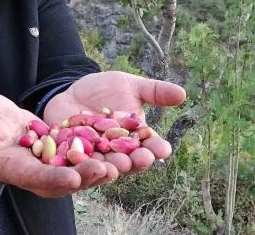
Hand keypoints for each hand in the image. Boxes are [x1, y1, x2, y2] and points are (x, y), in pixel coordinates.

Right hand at [0, 92, 117, 197]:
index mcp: (11, 166)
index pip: (33, 176)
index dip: (53, 178)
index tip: (73, 178)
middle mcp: (34, 171)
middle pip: (63, 179)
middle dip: (85, 177)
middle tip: (107, 170)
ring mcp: (49, 162)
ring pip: (78, 169)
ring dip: (100, 167)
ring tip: (123, 162)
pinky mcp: (61, 150)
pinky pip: (84, 153)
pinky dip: (102, 151)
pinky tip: (121, 143)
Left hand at [43, 71, 185, 173]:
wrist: (71, 89)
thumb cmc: (105, 89)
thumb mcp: (130, 86)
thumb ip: (154, 91)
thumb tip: (182, 93)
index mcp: (135, 138)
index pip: (149, 146)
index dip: (156, 148)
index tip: (163, 149)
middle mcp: (117, 152)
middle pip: (129, 161)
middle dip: (135, 161)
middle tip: (140, 160)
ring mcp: (95, 156)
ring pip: (104, 166)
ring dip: (110, 168)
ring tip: (115, 167)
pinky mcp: (71, 156)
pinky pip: (75, 162)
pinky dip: (78, 163)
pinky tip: (80, 161)